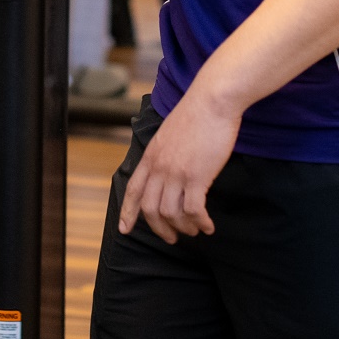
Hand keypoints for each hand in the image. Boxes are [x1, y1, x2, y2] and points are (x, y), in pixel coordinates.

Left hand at [118, 83, 242, 243]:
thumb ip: (164, 153)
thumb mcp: (169, 133)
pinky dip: (200, 222)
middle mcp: (159, 167)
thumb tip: (168, 171)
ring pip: (171, 213)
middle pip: (150, 209)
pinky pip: (193, 210)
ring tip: (194, 230)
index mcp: (151, 156)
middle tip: (172, 238)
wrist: (212, 101)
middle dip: (160, 228)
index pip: (133, 189)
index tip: (126, 229)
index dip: (128, 212)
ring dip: (183, 227)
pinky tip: (208, 226)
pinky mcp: (197, 177)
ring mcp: (176, 173)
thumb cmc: (196, 114)